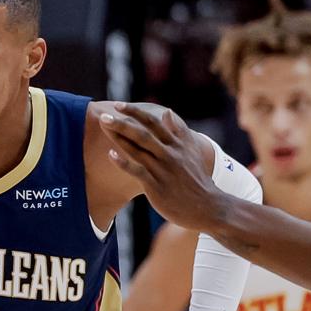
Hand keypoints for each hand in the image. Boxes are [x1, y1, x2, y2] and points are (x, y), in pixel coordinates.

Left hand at [99, 104, 227, 231]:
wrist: (206, 205)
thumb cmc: (195, 178)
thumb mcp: (190, 151)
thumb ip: (178, 131)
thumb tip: (167, 112)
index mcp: (177, 143)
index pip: (154, 122)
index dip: (136, 112)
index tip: (120, 105)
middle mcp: (170, 152)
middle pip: (143, 133)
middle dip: (122, 122)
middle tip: (104, 115)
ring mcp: (162, 168)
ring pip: (137, 149)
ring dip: (118, 137)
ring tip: (103, 127)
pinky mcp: (156, 184)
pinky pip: (137, 171)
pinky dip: (123, 162)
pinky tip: (110, 154)